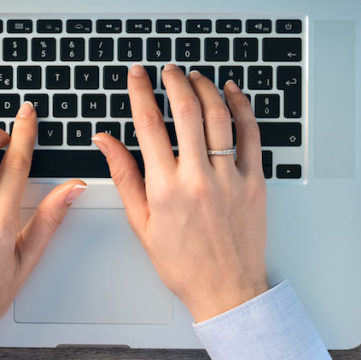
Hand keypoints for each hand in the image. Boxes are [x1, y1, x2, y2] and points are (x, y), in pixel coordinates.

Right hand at [92, 64, 268, 321]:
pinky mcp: (255, 182)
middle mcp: (197, 179)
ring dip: (206, 88)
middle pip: (185, 111)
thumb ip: (124, 176)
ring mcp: (230, 179)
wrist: (226, 290)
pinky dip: (242, 108)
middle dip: (174, 81)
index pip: (148, 125)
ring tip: (196, 77)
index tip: (136, 75)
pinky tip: (232, 94)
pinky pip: (251, 135)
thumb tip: (105, 141)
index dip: (140, 92)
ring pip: (219, 117)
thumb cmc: (182, 263)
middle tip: (168, 69)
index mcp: (165, 189)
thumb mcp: (141, 223)